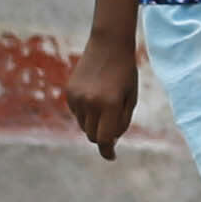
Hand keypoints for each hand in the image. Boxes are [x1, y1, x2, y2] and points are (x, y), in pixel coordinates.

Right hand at [64, 35, 137, 158]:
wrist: (108, 45)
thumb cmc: (125, 73)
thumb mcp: (131, 98)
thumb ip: (121, 121)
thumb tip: (109, 141)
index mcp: (110, 104)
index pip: (105, 139)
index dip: (108, 151)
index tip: (111, 157)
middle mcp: (90, 103)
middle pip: (93, 135)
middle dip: (103, 136)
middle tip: (113, 127)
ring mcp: (77, 98)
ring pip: (84, 126)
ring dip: (95, 123)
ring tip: (106, 105)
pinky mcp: (69, 93)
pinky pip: (77, 113)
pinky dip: (86, 112)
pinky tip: (95, 96)